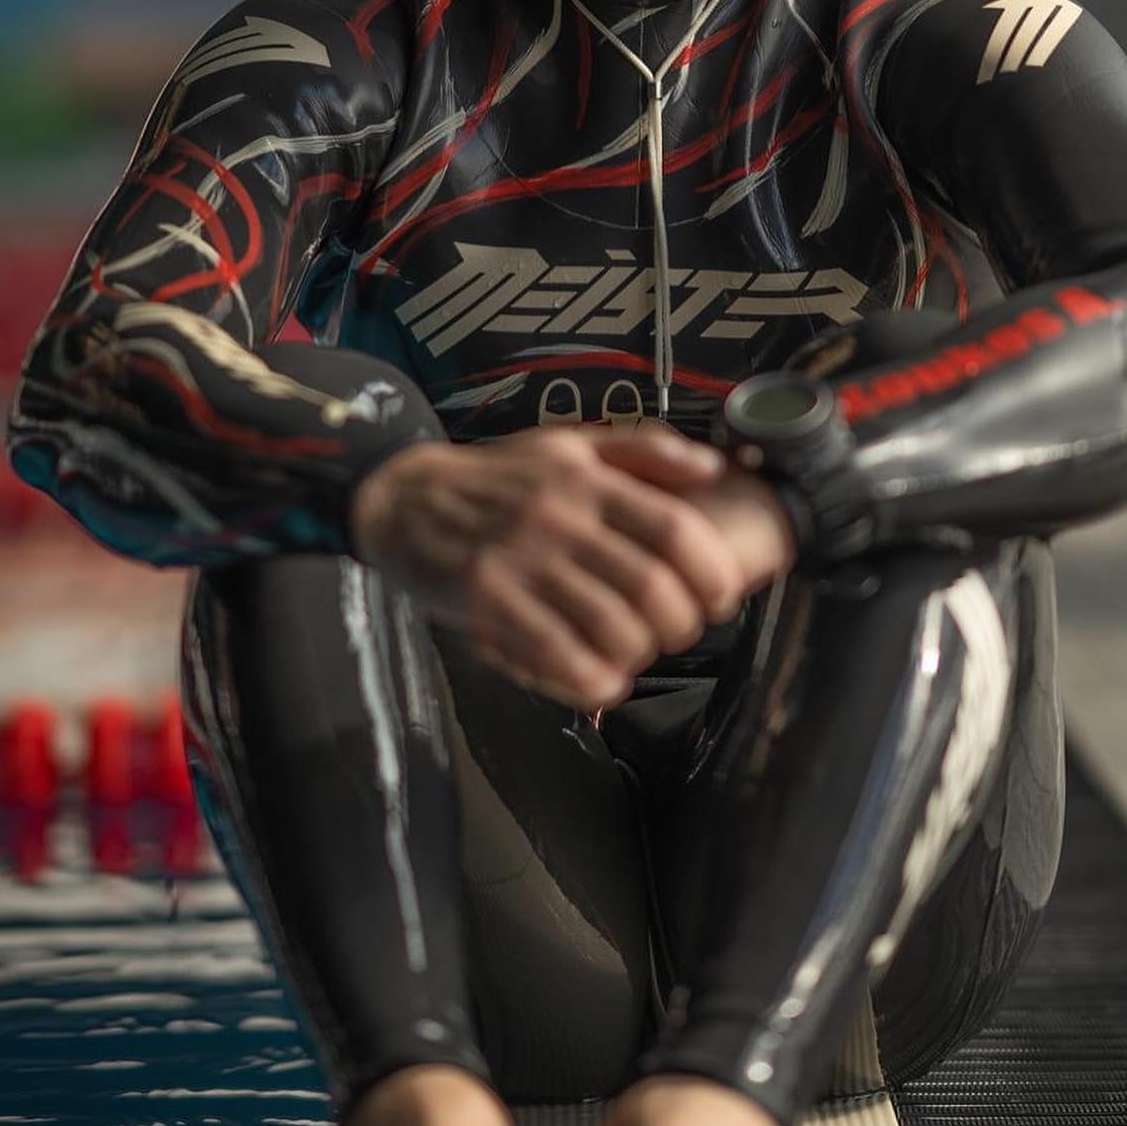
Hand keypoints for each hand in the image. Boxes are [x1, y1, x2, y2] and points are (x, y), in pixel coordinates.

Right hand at [348, 425, 745, 712]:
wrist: (406, 498)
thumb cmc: (500, 477)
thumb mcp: (570, 446)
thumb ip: (642, 450)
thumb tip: (713, 468)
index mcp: (588, 482)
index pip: (674, 530)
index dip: (712, 572)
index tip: (720, 596)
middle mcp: (559, 520)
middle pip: (651, 587)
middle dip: (682, 623)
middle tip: (679, 630)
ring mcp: (521, 562)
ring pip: (610, 627)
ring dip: (639, 653)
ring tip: (638, 651)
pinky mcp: (487, 601)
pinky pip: (555, 654)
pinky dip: (592, 678)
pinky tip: (603, 680)